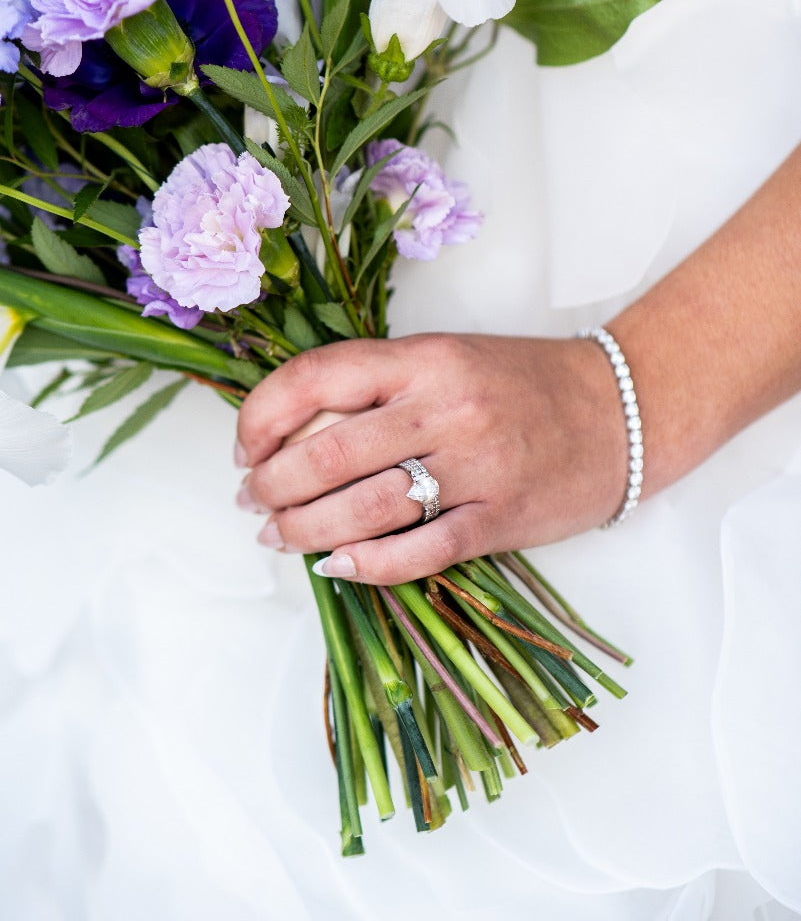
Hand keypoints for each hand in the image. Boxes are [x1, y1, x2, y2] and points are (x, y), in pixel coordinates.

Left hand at [234, 333, 629, 583]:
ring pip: (366, 507)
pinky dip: (369, 565)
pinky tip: (336, 566)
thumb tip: (292, 433)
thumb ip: (379, 387)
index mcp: (425, 357)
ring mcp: (477, 464)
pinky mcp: (502, 517)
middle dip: (273, 485)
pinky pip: (421, 551)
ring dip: (306, 529)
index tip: (245, 447)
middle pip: (330, 452)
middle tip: (252, 503)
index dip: (263, 415)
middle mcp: (446, 405)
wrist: (622, 409)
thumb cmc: (524, 382)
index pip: (317, 378)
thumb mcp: (447, 359)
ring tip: (279, 536)